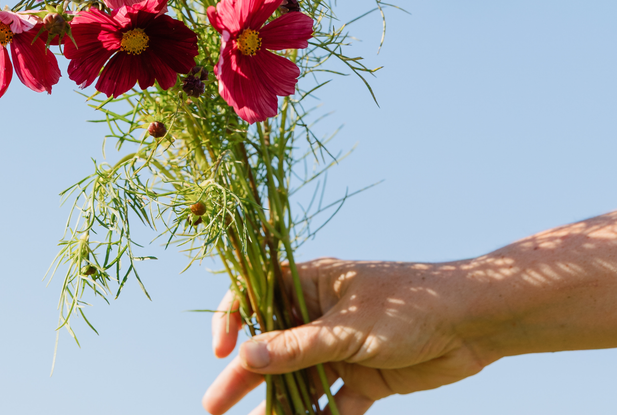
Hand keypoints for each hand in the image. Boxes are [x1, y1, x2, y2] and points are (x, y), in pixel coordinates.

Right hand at [203, 257, 492, 414]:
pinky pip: (332, 402)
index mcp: (311, 283)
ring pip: (298, 378)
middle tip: (213, 406)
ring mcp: (341, 346)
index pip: (256, 293)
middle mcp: (320, 314)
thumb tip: (243, 358)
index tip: (222, 350)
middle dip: (243, 374)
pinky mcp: (364, 376)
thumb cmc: (408, 305)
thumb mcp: (347, 328)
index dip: (233, 317)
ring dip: (278, 403)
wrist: (473, 323)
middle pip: (271, 344)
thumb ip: (296, 347)